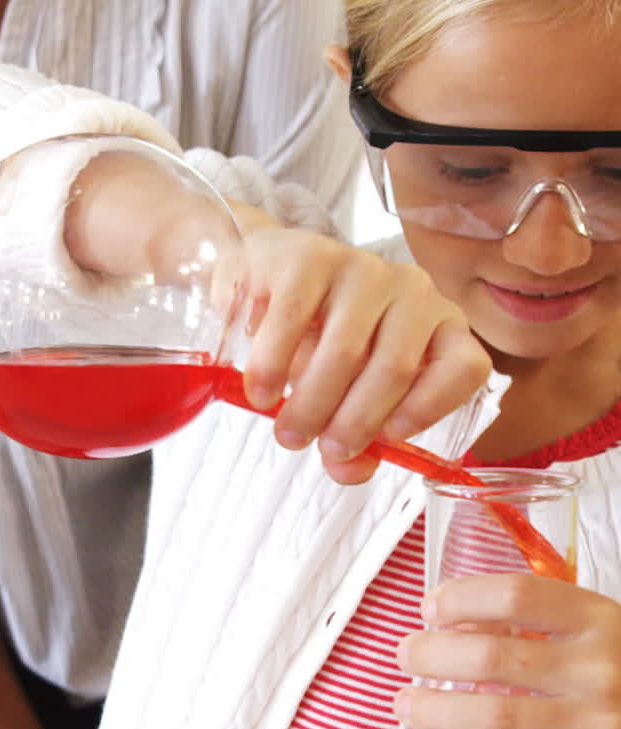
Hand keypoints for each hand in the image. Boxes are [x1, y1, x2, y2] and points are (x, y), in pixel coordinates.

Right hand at [237, 229, 491, 483]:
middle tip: (321, 450)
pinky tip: (263, 393)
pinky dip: (274, 365)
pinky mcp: (312, 257)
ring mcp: (364, 269)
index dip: (432, 407)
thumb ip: (357, 439)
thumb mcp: (346, 396)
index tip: (388, 437)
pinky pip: (293, 319)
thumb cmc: (320, 343)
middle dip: (354, 423)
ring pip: (345, 350)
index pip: (466, 366)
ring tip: (287, 433)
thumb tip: (350, 471)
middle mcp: (414, 292)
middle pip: (396, 369)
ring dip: (311, 403)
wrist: (267, 281)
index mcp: (441, 328)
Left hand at [395, 574, 620, 728]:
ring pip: (498, 718)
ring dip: (437, 712)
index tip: (431, 607)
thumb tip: (455, 622)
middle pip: (495, 654)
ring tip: (407, 707)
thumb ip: (539, 625)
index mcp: (602, 621)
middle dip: (434, 654)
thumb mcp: (600, 637)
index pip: (518, 595)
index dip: (463, 597)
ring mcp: (603, 728)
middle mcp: (602, 670)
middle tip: (406, 656)